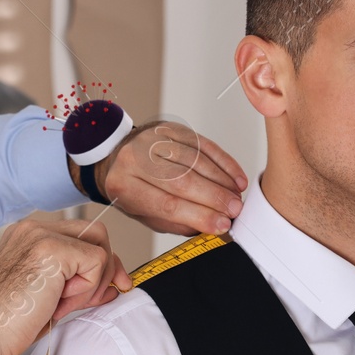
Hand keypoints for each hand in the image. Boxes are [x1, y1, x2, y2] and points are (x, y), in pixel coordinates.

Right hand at [0, 219, 129, 354]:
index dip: (98, 265)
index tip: (100, 292)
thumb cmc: (3, 323)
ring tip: (61, 304)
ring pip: (100, 247)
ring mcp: (41, 236)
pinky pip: (96, 262)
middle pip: (96, 234)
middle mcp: (33, 229)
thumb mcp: (47, 295)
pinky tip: (59, 304)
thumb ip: (76, 282)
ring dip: (92, 282)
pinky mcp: (51, 250)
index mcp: (28, 237)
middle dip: (105, 269)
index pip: (81, 237)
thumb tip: (114, 282)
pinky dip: (87, 289)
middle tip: (90, 300)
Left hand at [77, 120, 246, 235]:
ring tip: (236, 198)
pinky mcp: (172, 129)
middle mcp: (136, 159)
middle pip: (183, 179)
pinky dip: (224, 163)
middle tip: (235, 210)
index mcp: (124, 185)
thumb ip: (176, 221)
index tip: (221, 224)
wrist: (118, 157)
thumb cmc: (133, 189)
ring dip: (222, 181)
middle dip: (214, 197)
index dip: (199, 215)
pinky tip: (235, 178)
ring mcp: (154, 140)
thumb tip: (212, 226)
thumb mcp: (144, 214)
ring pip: (196, 161)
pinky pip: (204, 145)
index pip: (167, 203)